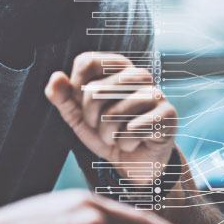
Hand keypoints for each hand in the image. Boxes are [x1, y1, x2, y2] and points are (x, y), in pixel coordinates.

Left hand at [45, 53, 176, 171]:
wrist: (136, 161)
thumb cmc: (110, 133)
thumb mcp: (80, 118)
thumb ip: (64, 98)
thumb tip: (56, 77)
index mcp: (118, 67)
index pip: (86, 62)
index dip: (76, 89)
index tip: (84, 105)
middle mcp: (139, 75)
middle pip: (94, 91)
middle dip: (91, 119)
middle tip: (104, 127)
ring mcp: (156, 93)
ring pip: (113, 114)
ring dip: (108, 136)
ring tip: (118, 136)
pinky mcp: (167, 115)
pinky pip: (132, 130)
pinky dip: (126, 143)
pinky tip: (135, 142)